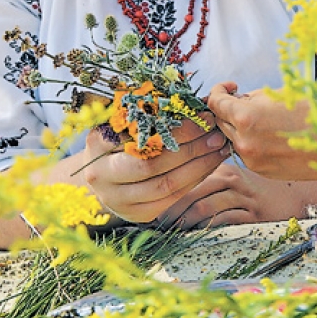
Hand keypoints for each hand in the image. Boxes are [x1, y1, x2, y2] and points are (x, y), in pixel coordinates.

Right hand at [80, 112, 228, 223]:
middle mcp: (102, 175)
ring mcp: (117, 200)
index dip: (177, 130)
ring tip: (220, 148)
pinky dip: (196, 180)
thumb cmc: (121, 136)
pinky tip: (211, 164)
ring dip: (200, 166)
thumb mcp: (127, 118)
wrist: (102, 172)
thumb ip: (152, 111)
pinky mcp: (137, 214)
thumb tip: (196, 103)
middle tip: (217, 134)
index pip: (143, 136)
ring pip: (166, 186)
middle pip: (153, 165)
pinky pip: (172, 198)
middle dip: (191, 148)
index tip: (204, 116)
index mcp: (97, 143)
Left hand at [153, 162, 316, 228]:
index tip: (150, 207)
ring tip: (168, 234)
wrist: (301, 194)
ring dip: (183, 223)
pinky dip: (206, 231)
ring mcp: (243, 196)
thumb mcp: (238, 178)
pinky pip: (224, 222)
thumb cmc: (265, 188)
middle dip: (169, 211)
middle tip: (153, 226)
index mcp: (224, 167)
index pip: (188, 177)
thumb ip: (213, 182)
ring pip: (204, 208)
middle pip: (191, 193)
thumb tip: (179, 198)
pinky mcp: (254, 214)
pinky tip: (194, 238)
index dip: (168, 193)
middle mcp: (232, 178)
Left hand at [207, 83, 316, 181]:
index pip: (215, 102)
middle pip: (220, 122)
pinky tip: (270, 135)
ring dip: (238, 127)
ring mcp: (250, 159)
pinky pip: (246, 152)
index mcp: (246, 117)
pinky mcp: (259, 170)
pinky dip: (250, 142)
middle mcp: (243, 141)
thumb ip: (251, 97)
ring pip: (231, 138)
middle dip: (228, 109)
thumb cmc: (310, 114)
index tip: (229, 87)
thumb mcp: (278, 95)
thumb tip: (236, 100)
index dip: (218, 91)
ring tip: (260, 120)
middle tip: (243, 101)